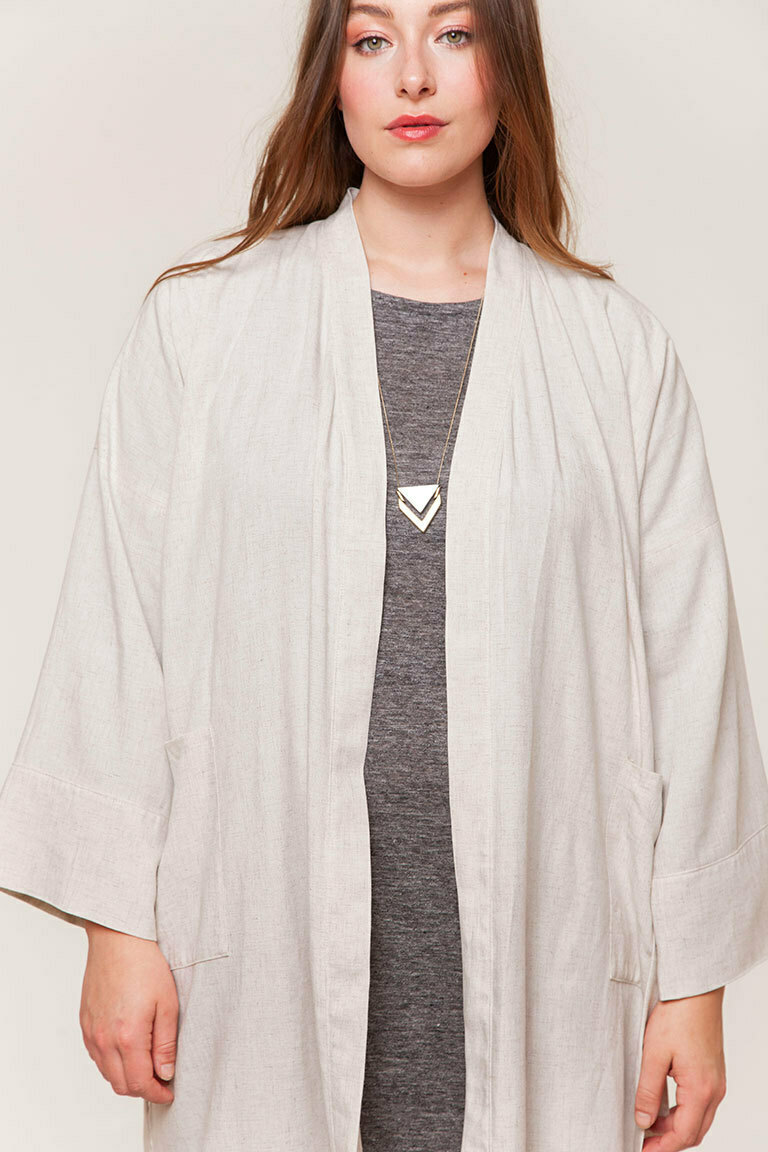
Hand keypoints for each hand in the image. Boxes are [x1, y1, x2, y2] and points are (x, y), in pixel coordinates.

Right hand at [79, 923, 178, 1103]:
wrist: (118, 938)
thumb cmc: (145, 964)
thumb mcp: (167, 1003)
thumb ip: (166, 1043)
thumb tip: (166, 1073)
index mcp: (127, 1036)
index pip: (139, 1083)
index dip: (156, 1093)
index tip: (169, 1092)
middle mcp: (104, 1039)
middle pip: (121, 1084)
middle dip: (143, 1089)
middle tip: (162, 1080)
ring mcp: (92, 1032)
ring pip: (107, 1073)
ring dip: (127, 1077)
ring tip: (148, 1064)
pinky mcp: (85, 1023)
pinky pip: (97, 1056)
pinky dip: (113, 1062)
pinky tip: (129, 1049)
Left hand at [635, 986, 725, 1149]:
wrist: (696, 990)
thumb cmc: (677, 1015)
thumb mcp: (654, 1054)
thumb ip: (648, 1091)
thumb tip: (642, 1121)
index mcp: (701, 1089)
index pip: (683, 1135)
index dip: (661, 1148)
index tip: (641, 1150)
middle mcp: (714, 1090)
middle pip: (693, 1132)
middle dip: (668, 1141)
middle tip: (642, 1140)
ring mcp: (716, 1081)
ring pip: (698, 1119)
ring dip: (675, 1126)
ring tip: (647, 1121)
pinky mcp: (712, 1072)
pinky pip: (700, 1103)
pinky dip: (682, 1111)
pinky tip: (662, 1103)